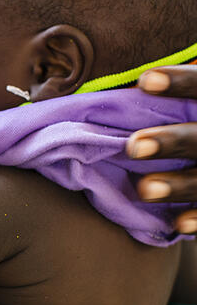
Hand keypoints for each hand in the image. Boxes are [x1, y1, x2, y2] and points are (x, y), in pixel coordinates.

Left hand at [126, 66, 196, 232]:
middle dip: (171, 141)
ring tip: (144, 190)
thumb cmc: (187, 127)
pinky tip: (178, 223)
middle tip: (133, 146)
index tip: (144, 81)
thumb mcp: (189, 111)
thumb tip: (115, 93)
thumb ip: (167, 104)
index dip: (181, 82)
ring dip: (177, 185)